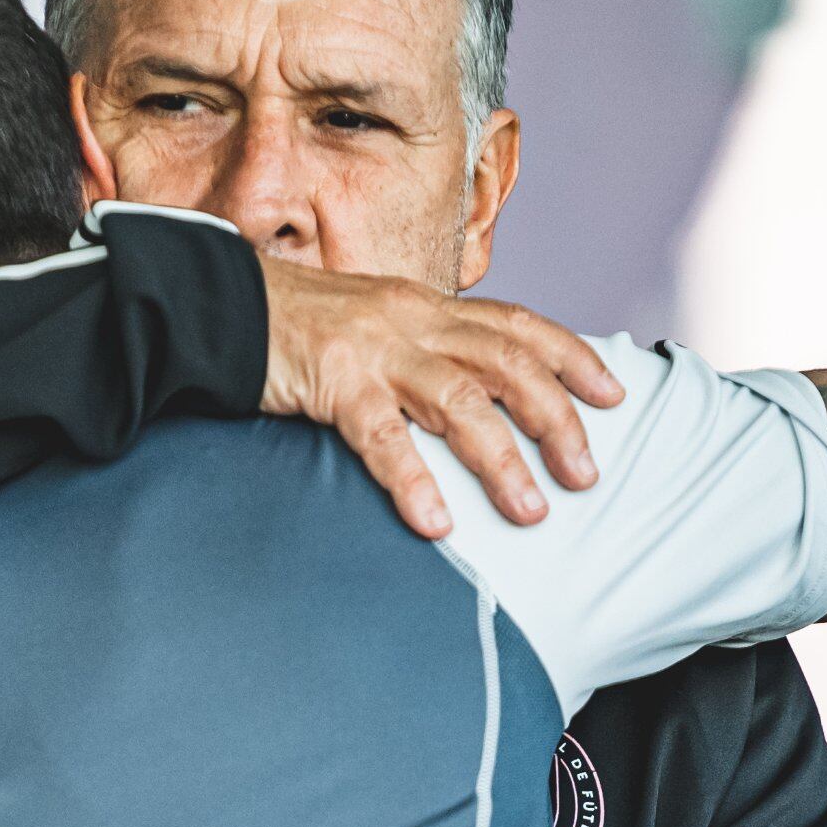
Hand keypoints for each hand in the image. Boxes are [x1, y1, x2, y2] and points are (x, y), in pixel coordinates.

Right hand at [259, 259, 623, 538]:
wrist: (213, 302)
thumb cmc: (293, 327)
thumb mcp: (372, 326)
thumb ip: (419, 355)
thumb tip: (469, 400)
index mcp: (427, 306)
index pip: (517, 325)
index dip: (571, 357)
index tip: (613, 394)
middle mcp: (412, 320)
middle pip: (507, 363)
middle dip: (556, 420)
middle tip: (587, 475)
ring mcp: (374, 348)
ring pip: (459, 402)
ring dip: (502, 460)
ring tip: (532, 511)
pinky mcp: (331, 380)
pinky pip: (382, 436)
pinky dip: (413, 480)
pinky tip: (436, 524)